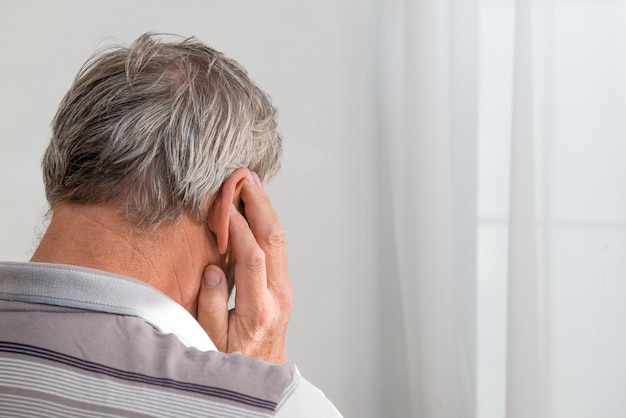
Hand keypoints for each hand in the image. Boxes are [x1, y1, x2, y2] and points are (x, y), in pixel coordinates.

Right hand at [197, 171, 291, 362]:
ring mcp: (284, 288)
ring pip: (279, 240)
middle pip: (273, 240)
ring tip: (252, 183)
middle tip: (245, 177)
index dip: (238, 228)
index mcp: (260, 309)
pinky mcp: (282, 284)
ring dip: (265, 209)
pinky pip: (277, 247)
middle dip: (259, 205)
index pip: (252, 258)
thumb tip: (213, 270)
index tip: (224, 204)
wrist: (262, 372)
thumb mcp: (213, 342)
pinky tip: (256, 208)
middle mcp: (278, 295)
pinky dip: (266, 223)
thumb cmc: (233, 360)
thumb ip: (212, 306)